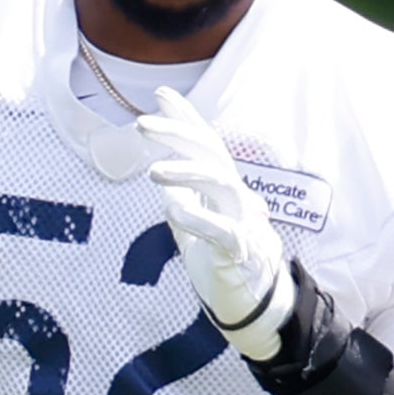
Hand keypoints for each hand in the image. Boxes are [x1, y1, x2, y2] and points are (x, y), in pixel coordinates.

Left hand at [137, 86, 295, 356]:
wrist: (251, 301)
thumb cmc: (221, 259)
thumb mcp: (194, 224)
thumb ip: (183, 199)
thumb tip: (165, 177)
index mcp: (222, 187)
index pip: (205, 143)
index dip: (185, 117)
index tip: (161, 93)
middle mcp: (235, 196)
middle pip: (211, 153)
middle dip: (178, 133)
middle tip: (142, 124)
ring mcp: (241, 220)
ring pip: (220, 182)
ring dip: (186, 173)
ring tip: (153, 172)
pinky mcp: (240, 250)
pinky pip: (221, 229)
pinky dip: (196, 218)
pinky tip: (170, 211)